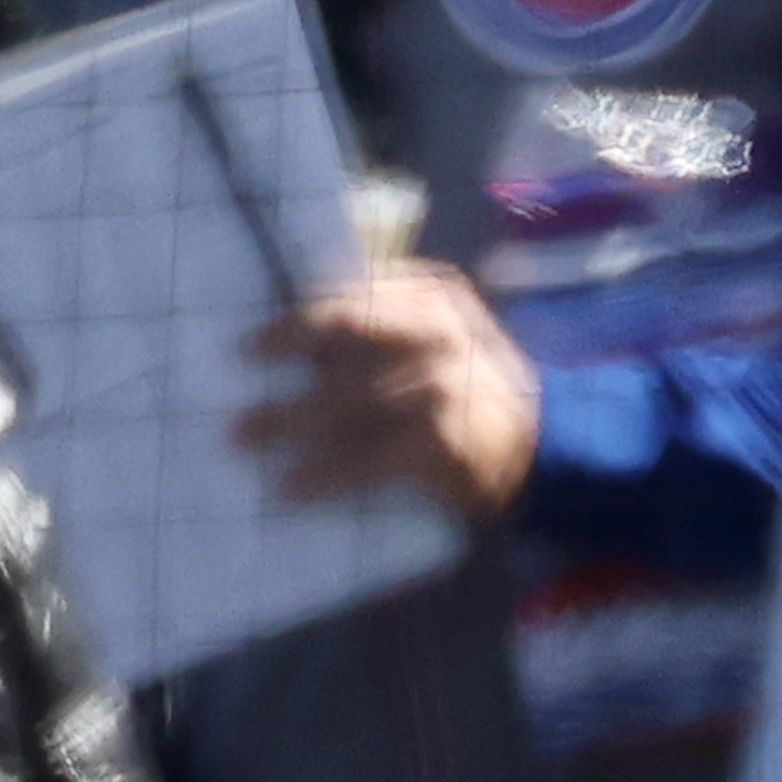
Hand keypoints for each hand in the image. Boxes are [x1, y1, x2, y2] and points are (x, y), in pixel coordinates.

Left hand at [234, 262, 540, 522]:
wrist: (542, 449)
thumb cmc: (465, 391)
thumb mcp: (438, 340)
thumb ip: (383, 326)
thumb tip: (289, 338)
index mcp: (436, 295)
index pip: (353, 294)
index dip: (297, 318)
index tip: (250, 343)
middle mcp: (441, 329)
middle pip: (345, 328)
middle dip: (285, 347)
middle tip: (239, 368)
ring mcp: (445, 382)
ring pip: (347, 395)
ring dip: (287, 419)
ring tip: (243, 438)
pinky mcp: (444, 438)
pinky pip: (368, 457)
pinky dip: (327, 473)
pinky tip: (294, 487)